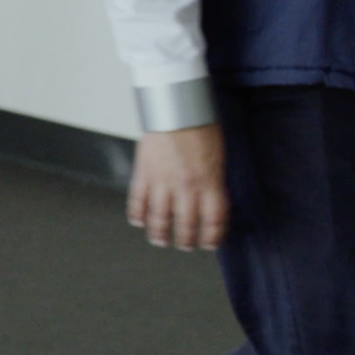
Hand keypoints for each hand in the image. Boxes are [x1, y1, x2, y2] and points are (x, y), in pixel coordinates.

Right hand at [128, 123, 229, 250]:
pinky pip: (137, 200)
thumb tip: (211, 201)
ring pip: (159, 218)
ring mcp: (162, 182)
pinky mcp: (144, 173)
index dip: (212, 237)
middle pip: (186, 225)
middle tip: (184, 245)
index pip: (213, 221)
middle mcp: (186, 188)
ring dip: (159, 234)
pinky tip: (138, 221)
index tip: (209, 244)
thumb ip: (214, 182)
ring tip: (159, 241)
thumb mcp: (218, 158)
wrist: (175, 108)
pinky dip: (136, 214)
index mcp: (210, 184)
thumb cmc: (200, 127)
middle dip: (185, 240)